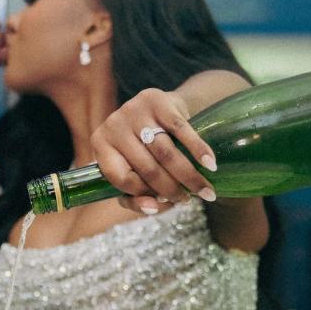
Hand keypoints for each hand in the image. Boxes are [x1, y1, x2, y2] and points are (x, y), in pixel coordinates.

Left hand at [90, 87, 216, 211]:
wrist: (164, 107)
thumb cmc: (146, 147)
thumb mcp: (134, 169)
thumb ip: (136, 196)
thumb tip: (152, 209)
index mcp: (100, 144)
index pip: (121, 178)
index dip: (143, 194)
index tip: (164, 203)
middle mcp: (113, 125)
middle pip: (147, 168)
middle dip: (172, 190)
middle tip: (189, 200)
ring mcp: (134, 110)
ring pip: (166, 153)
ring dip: (188, 176)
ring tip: (204, 190)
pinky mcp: (158, 100)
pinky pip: (181, 131)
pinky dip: (198, 150)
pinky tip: (210, 164)